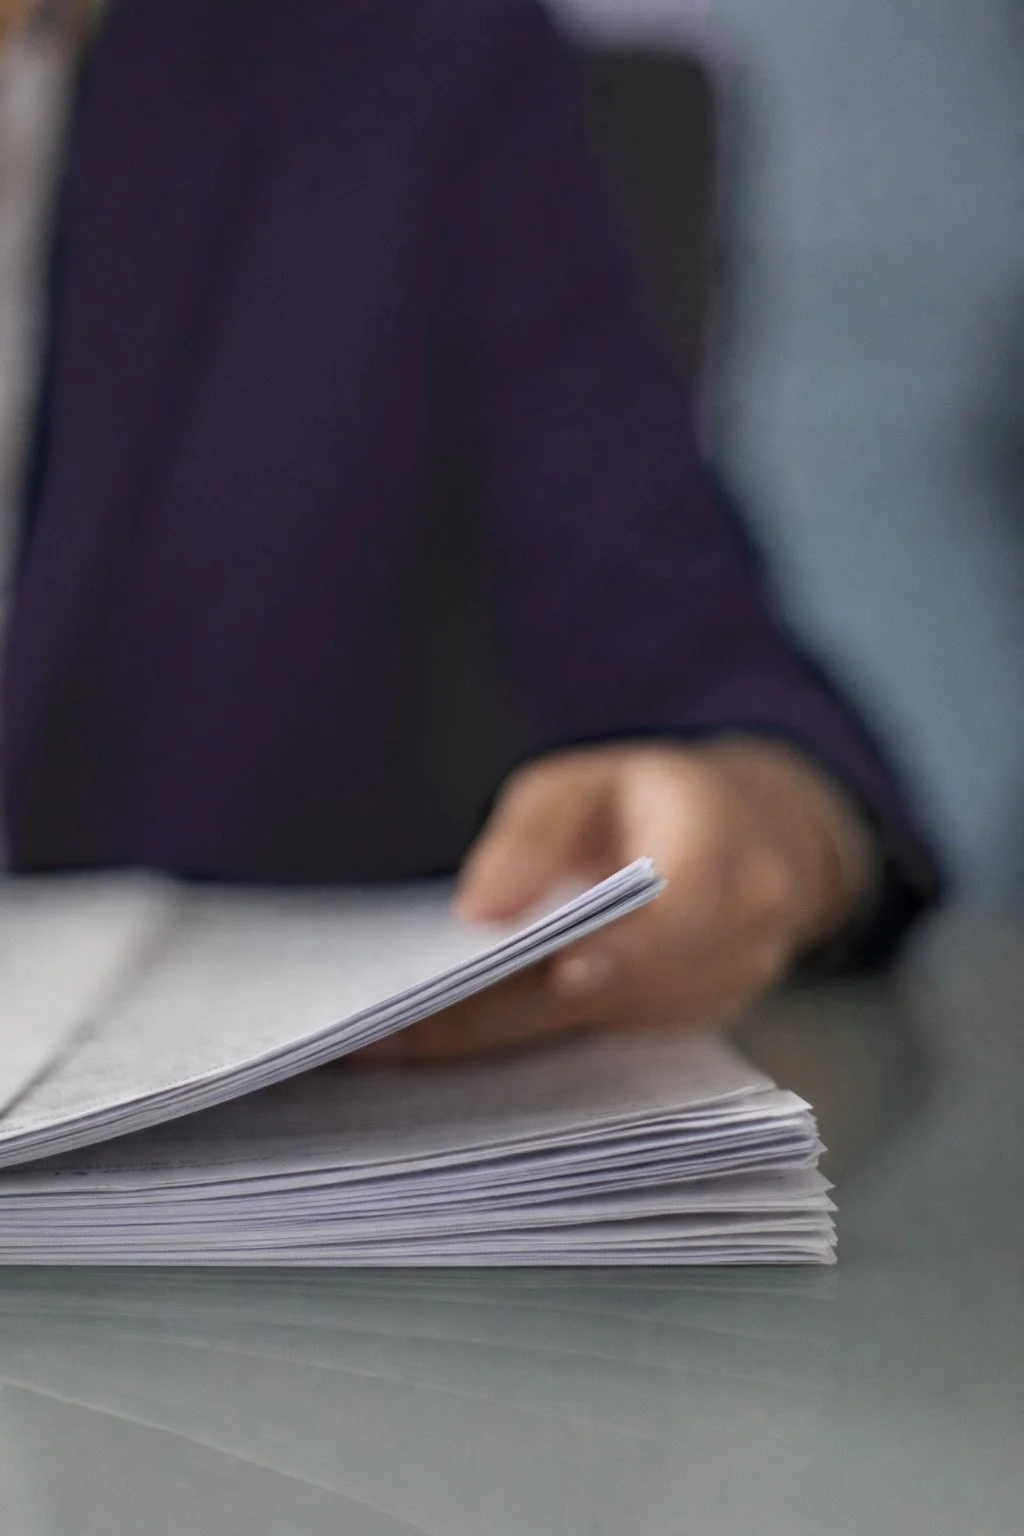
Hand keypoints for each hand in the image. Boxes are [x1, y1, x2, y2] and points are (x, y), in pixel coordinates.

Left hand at [356, 737, 879, 1063]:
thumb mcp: (589, 778)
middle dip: (507, 1011)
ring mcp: (719, 999)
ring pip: (599, 1034)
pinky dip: (523, 1043)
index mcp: (725, 859)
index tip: (555, 977)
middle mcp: (737, 942)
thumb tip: (477, 911)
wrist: (757, 840)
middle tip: (394, 1031)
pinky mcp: (686, 1034)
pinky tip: (441, 1041)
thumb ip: (533, 832)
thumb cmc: (654, 798)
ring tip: (392, 1042)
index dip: (618, 953)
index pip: (677, 917)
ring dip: (500, 1037)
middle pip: (617, 992)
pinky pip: (600, 1051)